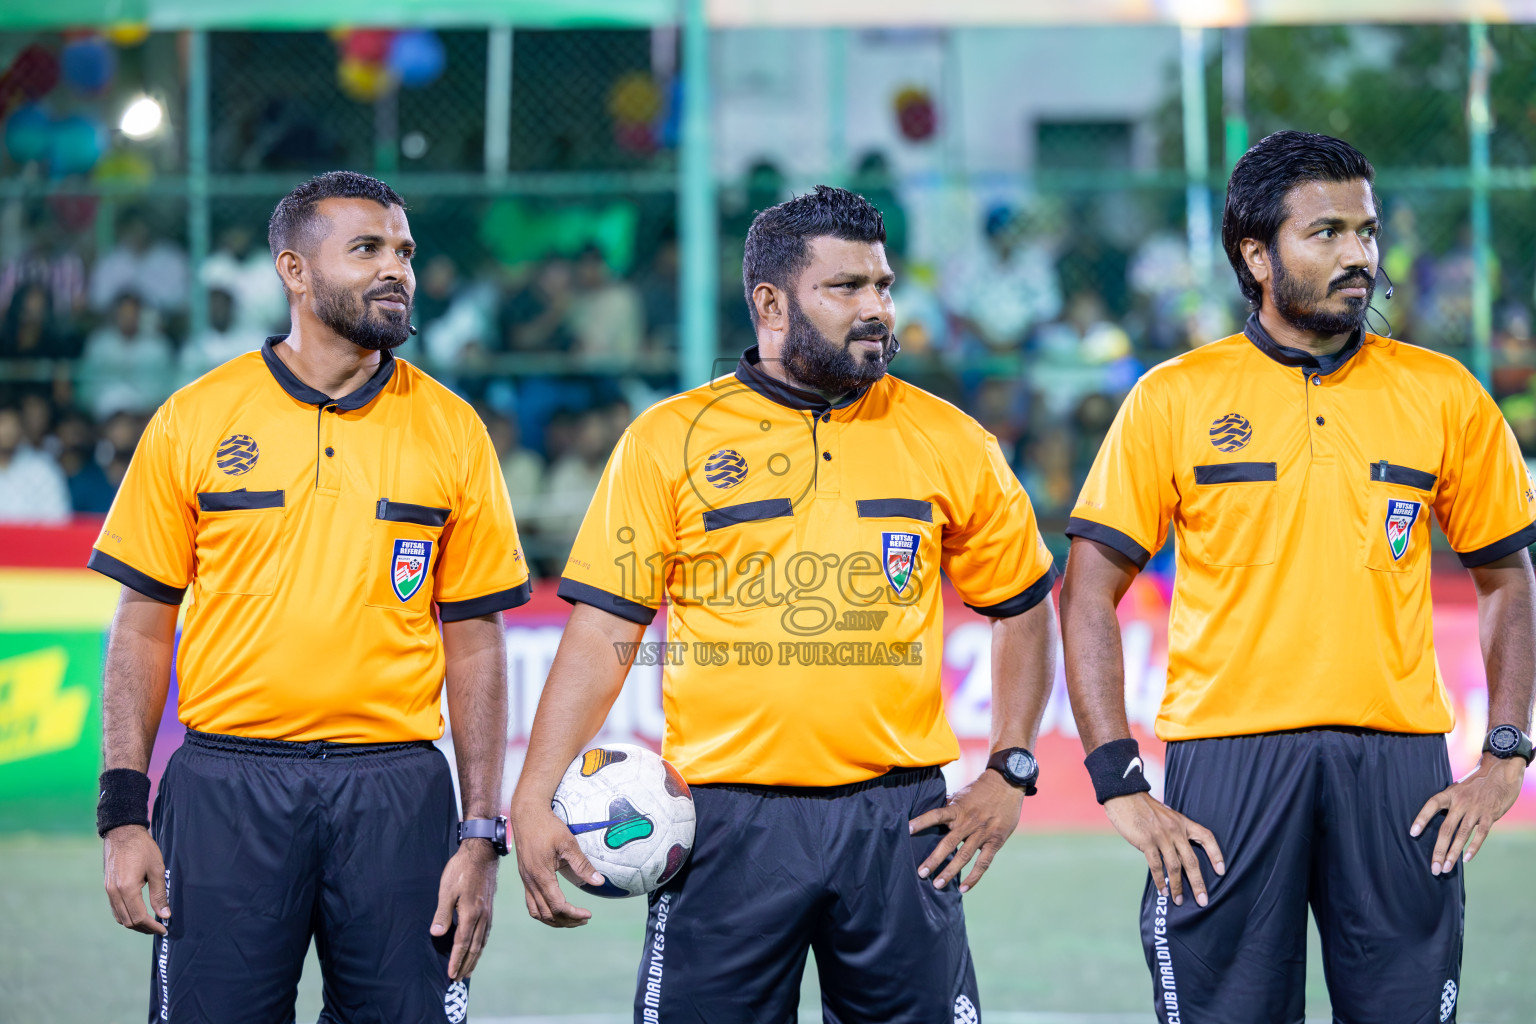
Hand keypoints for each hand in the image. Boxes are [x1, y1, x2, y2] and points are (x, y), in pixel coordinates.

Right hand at [102, 824, 168, 934]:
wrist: (122, 832)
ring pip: (120, 917)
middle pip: (128, 921)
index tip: (164, 929)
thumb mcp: (156, 869)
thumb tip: (165, 915)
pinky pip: (115, 909)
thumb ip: (160, 894)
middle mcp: (114, 892)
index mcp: (127, 888)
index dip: (152, 926)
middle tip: (159, 928)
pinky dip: (126, 916)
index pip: (139, 917)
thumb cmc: (142, 848)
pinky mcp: (107, 887)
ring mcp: (108, 890)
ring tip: (150, 924)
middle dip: (144, 928)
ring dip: (135, 924)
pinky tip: (138, 914)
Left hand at [430, 840, 498, 980]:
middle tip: (459, 979)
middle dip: (466, 964)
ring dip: (474, 958)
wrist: (482, 853)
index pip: (462, 943)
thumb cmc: (461, 869)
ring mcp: (488, 913)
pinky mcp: (490, 908)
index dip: (456, 960)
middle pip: (474, 947)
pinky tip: (478, 948)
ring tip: (469, 970)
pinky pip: (486, 933)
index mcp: (470, 913)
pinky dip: (481, 945)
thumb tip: (436, 933)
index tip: (451, 974)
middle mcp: (481, 916)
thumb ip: (442, 912)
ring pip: (482, 941)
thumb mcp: (446, 889)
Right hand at [509, 802, 603, 927]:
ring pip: (536, 912)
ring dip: (554, 919)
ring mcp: (525, 880)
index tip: (588, 914)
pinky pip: (530, 903)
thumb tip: (599, 882)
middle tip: (584, 918)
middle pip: (547, 913)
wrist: (527, 814)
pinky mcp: (524, 876)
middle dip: (566, 920)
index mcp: (541, 875)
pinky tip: (555, 908)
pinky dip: (543, 912)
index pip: (557, 905)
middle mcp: (530, 881)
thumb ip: (582, 865)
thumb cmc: (547, 826)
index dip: (574, 914)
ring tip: (571, 918)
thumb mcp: (568, 843)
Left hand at [908, 769, 1023, 893]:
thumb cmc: (981, 790)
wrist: (1007, 784)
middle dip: (934, 860)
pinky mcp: (995, 841)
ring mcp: (983, 833)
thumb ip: (948, 807)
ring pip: (964, 856)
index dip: (921, 822)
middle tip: (921, 873)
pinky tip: (963, 889)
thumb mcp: (961, 795)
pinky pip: (983, 863)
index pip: (936, 815)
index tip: (907, 829)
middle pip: (948, 843)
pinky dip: (973, 877)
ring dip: (950, 871)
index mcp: (958, 809)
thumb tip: (931, 816)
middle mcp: (968, 822)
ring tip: (937, 885)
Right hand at [1103, 791, 1224, 907]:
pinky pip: (1156, 866)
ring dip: (1178, 886)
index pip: (1206, 837)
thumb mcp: (1166, 815)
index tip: (1221, 871)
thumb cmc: (1143, 807)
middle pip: (1192, 860)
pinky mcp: (1147, 842)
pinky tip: (1163, 890)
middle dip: (1198, 883)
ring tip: (1178, 900)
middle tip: (1203, 900)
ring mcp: (1161, 836)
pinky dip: (1160, 880)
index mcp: (1183, 822)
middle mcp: (1175, 830)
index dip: (1216, 854)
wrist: (1124, 796)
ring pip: (1175, 867)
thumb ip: (1173, 831)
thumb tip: (1177, 852)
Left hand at [1412, 754, 1525, 873]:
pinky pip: (1480, 835)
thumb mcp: (1458, 789)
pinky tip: (1466, 859)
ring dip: (1453, 853)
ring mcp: (1475, 810)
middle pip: (1446, 828)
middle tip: (1433, 867)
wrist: (1500, 774)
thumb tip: (1438, 823)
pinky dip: (1473, 848)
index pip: (1431, 805)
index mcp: (1449, 794)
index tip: (1412, 833)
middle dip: (1438, 850)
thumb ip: (1450, 804)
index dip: (1421, 818)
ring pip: (1461, 835)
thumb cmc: (1476, 785)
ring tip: (1446, 868)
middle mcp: (1460, 802)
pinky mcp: (1489, 816)